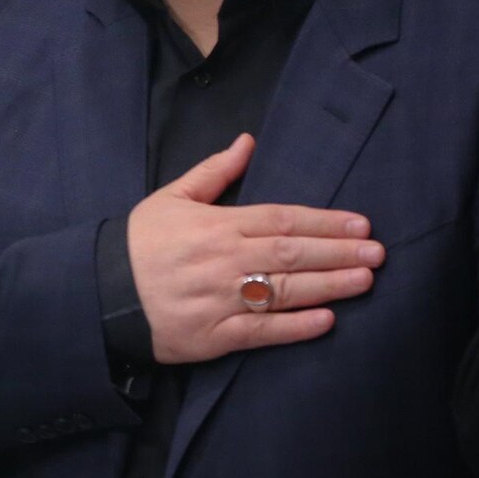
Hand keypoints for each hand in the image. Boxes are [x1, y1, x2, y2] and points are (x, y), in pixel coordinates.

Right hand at [127, 133, 384, 364]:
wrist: (101, 293)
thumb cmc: (138, 244)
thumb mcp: (170, 198)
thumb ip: (213, 172)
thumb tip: (247, 142)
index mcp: (215, 226)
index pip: (280, 220)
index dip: (323, 222)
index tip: (360, 223)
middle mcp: (222, 261)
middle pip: (291, 254)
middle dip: (338, 252)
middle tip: (378, 252)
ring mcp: (219, 300)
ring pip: (283, 291)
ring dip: (329, 285)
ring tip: (366, 280)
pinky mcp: (213, 335)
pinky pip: (261, 331)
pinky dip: (295, 327)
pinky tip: (326, 320)